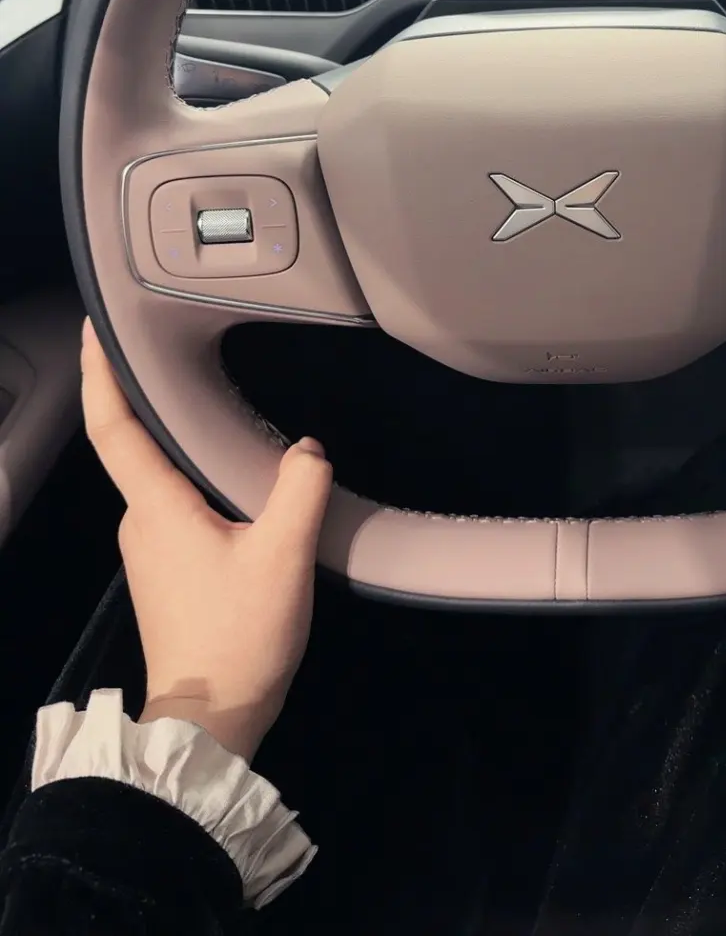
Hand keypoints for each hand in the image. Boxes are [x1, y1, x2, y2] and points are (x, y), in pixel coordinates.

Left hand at [81, 320, 332, 761]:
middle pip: (142, 447)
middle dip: (158, 401)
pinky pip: (179, 509)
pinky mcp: (166, 574)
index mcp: (156, 506)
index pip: (114, 426)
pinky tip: (240, 485)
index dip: (100, 372)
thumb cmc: (237, 634)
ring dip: (188, 448)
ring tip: (228, 413)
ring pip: (166, 482)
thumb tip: (307, 447)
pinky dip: (202, 485)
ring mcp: (149, 551)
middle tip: (187, 351)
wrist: (209, 721)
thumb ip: (300, 488)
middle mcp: (140, 521)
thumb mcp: (284, 556)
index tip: (96, 326)